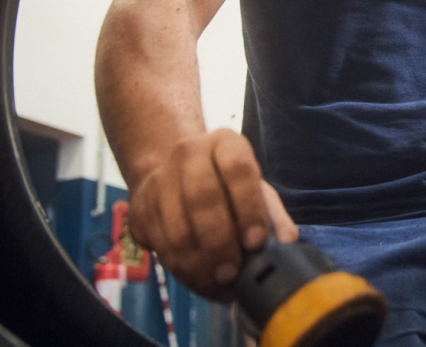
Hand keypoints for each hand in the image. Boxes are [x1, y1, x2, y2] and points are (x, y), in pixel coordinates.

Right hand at [126, 128, 297, 299]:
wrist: (173, 174)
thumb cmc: (226, 186)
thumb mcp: (255, 191)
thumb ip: (273, 215)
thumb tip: (287, 242)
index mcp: (225, 143)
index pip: (237, 168)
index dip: (248, 207)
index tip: (256, 242)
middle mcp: (188, 153)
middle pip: (202, 197)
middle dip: (220, 242)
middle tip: (233, 272)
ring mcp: (158, 179)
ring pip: (176, 228)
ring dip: (199, 264)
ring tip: (217, 282)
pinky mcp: (138, 207)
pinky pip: (159, 246)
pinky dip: (181, 269)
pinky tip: (199, 278)